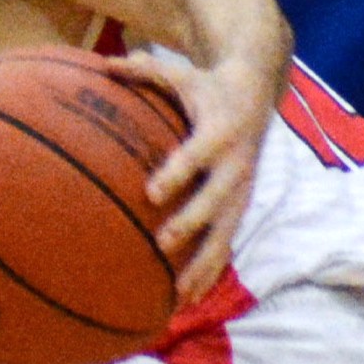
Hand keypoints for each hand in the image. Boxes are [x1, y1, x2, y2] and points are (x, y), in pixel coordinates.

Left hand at [110, 49, 265, 300]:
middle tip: (162, 243)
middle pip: (217, 200)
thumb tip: (104, 62)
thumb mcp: (180, 73)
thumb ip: (143, 70)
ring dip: (204, 265)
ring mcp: (242, 190)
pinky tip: (186, 301)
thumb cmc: (207, 85)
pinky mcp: (241, 207)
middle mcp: (236, 165)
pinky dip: (209, 273)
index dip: (179, 172)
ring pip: (226, 234)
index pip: (199, 155)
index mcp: (220, 131)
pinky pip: (226, 245)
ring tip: (178, 296)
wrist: (259, 91)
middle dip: (191, 223)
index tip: (152, 193)